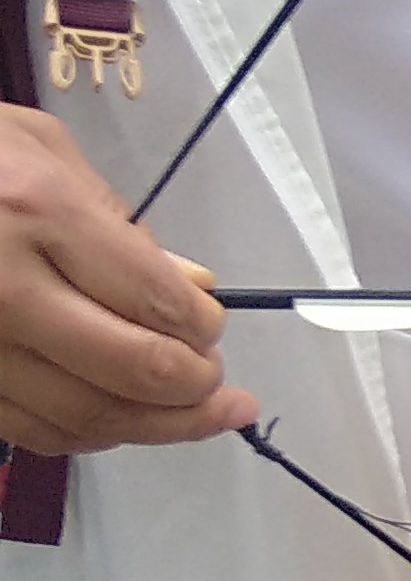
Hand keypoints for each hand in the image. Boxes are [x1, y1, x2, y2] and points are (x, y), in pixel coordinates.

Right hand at [0, 109, 255, 454]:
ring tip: (195, 416)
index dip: (204, 329)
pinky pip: (33, 429)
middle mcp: (6, 289)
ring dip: (156, 426)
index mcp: (38, 213)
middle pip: (133, 371)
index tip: (212, 329)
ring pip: (87, 416)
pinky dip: (89, 434)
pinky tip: (119, 419)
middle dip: (196, 389)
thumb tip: (189, 286)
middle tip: (220, 387)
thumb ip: (118, 220)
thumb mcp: (35, 146)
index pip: (156, 300)